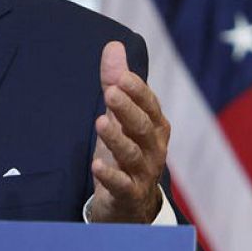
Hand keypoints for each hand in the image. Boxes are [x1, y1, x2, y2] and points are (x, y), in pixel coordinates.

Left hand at [88, 41, 170, 222]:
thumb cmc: (126, 152)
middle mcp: (153, 148)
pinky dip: (110, 175)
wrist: (133, 205)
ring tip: (100, 122)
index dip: (137, 91)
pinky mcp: (128, 194)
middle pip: (142, 126)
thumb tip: (113, 45)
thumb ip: (116, 82)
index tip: (121, 77)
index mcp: (154, 126)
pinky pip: (122, 184)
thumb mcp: (121, 117)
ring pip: (132, 154)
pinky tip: (96, 166)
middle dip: (128, 109)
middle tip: (111, 93)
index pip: (149, 104)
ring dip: (117, 138)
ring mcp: (143, 172)